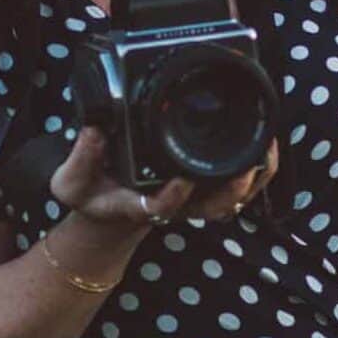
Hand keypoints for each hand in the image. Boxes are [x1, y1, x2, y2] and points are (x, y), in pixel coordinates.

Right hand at [50, 124, 278, 226]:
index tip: (180, 180)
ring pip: (233, 197)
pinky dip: (256, 166)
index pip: (160, 208)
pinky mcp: (204, 187)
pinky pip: (241, 183)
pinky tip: (265, 140)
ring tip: (265, 145)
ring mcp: (193, 199)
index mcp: (140, 205)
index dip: (173, 198)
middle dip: (232, 189)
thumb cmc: (93, 194)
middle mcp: (174, 204)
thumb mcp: (72, 182)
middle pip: (212, 207)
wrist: (110, 206)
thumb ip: (80, 160)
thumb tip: (94, 130)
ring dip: (252, 176)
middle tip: (246, 165)